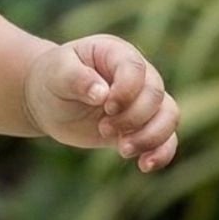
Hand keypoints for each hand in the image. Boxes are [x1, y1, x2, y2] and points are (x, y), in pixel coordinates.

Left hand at [21, 36, 178, 171]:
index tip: (105, 106)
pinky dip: (161, 153)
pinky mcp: (140, 127)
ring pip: (169, 116)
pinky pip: (166, 139)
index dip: (126, 91)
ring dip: (151, 137)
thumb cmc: (53, 79)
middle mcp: (138, 76)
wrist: (49, 101)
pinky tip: (145, 166)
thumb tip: (101, 94)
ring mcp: (142, 102)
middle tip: (103, 128)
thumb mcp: (58, 73)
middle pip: (155, 96)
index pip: (135, 69)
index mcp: (117, 54)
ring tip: (123, 150)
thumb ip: (77, 79)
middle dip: (132, 118)